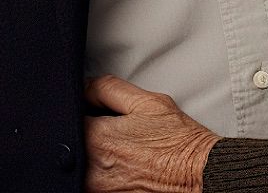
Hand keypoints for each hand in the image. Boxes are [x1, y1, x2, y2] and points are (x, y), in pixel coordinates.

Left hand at [83, 75, 218, 192]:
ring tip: (117, 149)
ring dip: (90, 154)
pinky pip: (90, 182)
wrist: (199, 176)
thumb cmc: (177, 141)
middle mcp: (91, 170)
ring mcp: (97, 191)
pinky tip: (120, 165)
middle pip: (70, 145)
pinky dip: (99, 171)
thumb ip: (108, 89)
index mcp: (98, 139)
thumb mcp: (147, 102)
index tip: (91, 110)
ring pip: (78, 166)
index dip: (78, 110)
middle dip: (84, 132)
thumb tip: (84, 85)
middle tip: (108, 130)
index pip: (68, 119)